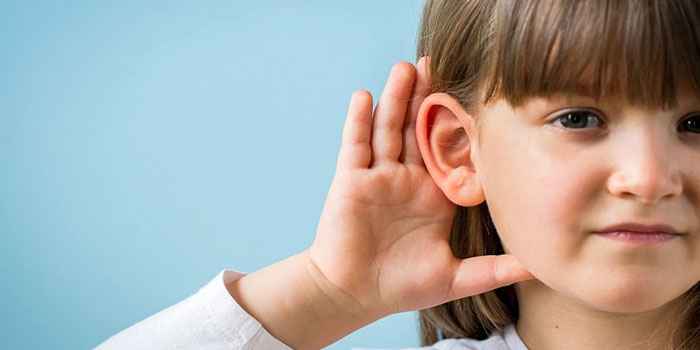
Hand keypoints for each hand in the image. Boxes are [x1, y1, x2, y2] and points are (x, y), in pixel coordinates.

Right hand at [308, 57, 534, 317]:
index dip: (460, 124)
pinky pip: (355, 146)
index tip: (476, 96)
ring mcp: (377, 177)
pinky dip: (359, 121)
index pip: (449, 151)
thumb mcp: (456, 277)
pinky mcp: (351, 181)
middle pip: (417, 129)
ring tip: (407, 67)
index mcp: (433, 196)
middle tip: (438, 63)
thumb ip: (496, 268)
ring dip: (396, 98)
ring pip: (388, 129)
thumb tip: (540, 266)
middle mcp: (406, 180)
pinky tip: (366, 96)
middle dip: (426, 97)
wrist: (354, 296)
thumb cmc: (401, 287)